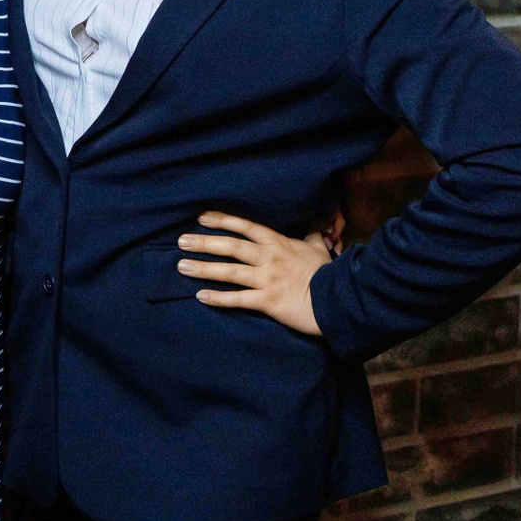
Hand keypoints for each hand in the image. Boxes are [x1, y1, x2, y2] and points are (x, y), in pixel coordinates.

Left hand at [177, 211, 331, 335]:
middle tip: (182, 241)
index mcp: (278, 244)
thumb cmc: (327, 274)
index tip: (202, 218)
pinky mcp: (267, 302)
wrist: (338, 300)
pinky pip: (238, 299)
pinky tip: (201, 296)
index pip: (246, 227)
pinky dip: (218, 298)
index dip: (223, 221)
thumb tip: (316, 222)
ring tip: (182, 266)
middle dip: (205, 243)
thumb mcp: (318, 249)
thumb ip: (311, 235)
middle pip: (231, 247)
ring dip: (204, 268)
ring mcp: (267, 280)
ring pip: (229, 272)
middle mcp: (269, 258)